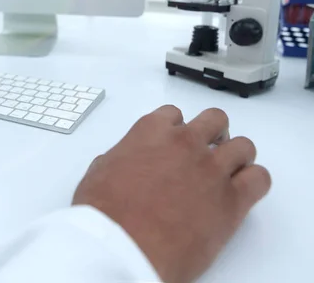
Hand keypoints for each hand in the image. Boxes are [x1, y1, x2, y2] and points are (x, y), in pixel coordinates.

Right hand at [72, 106, 270, 282]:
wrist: (123, 245)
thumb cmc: (104, 211)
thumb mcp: (99, 171)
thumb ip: (121, 156)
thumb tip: (124, 161)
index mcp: (150, 132)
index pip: (173, 114)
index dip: (175, 129)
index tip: (174, 142)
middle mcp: (185, 143)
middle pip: (214, 120)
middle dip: (213, 133)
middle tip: (206, 151)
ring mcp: (211, 169)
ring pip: (243, 145)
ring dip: (236, 156)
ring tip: (226, 173)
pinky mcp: (232, 201)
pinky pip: (259, 179)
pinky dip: (254, 181)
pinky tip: (242, 192)